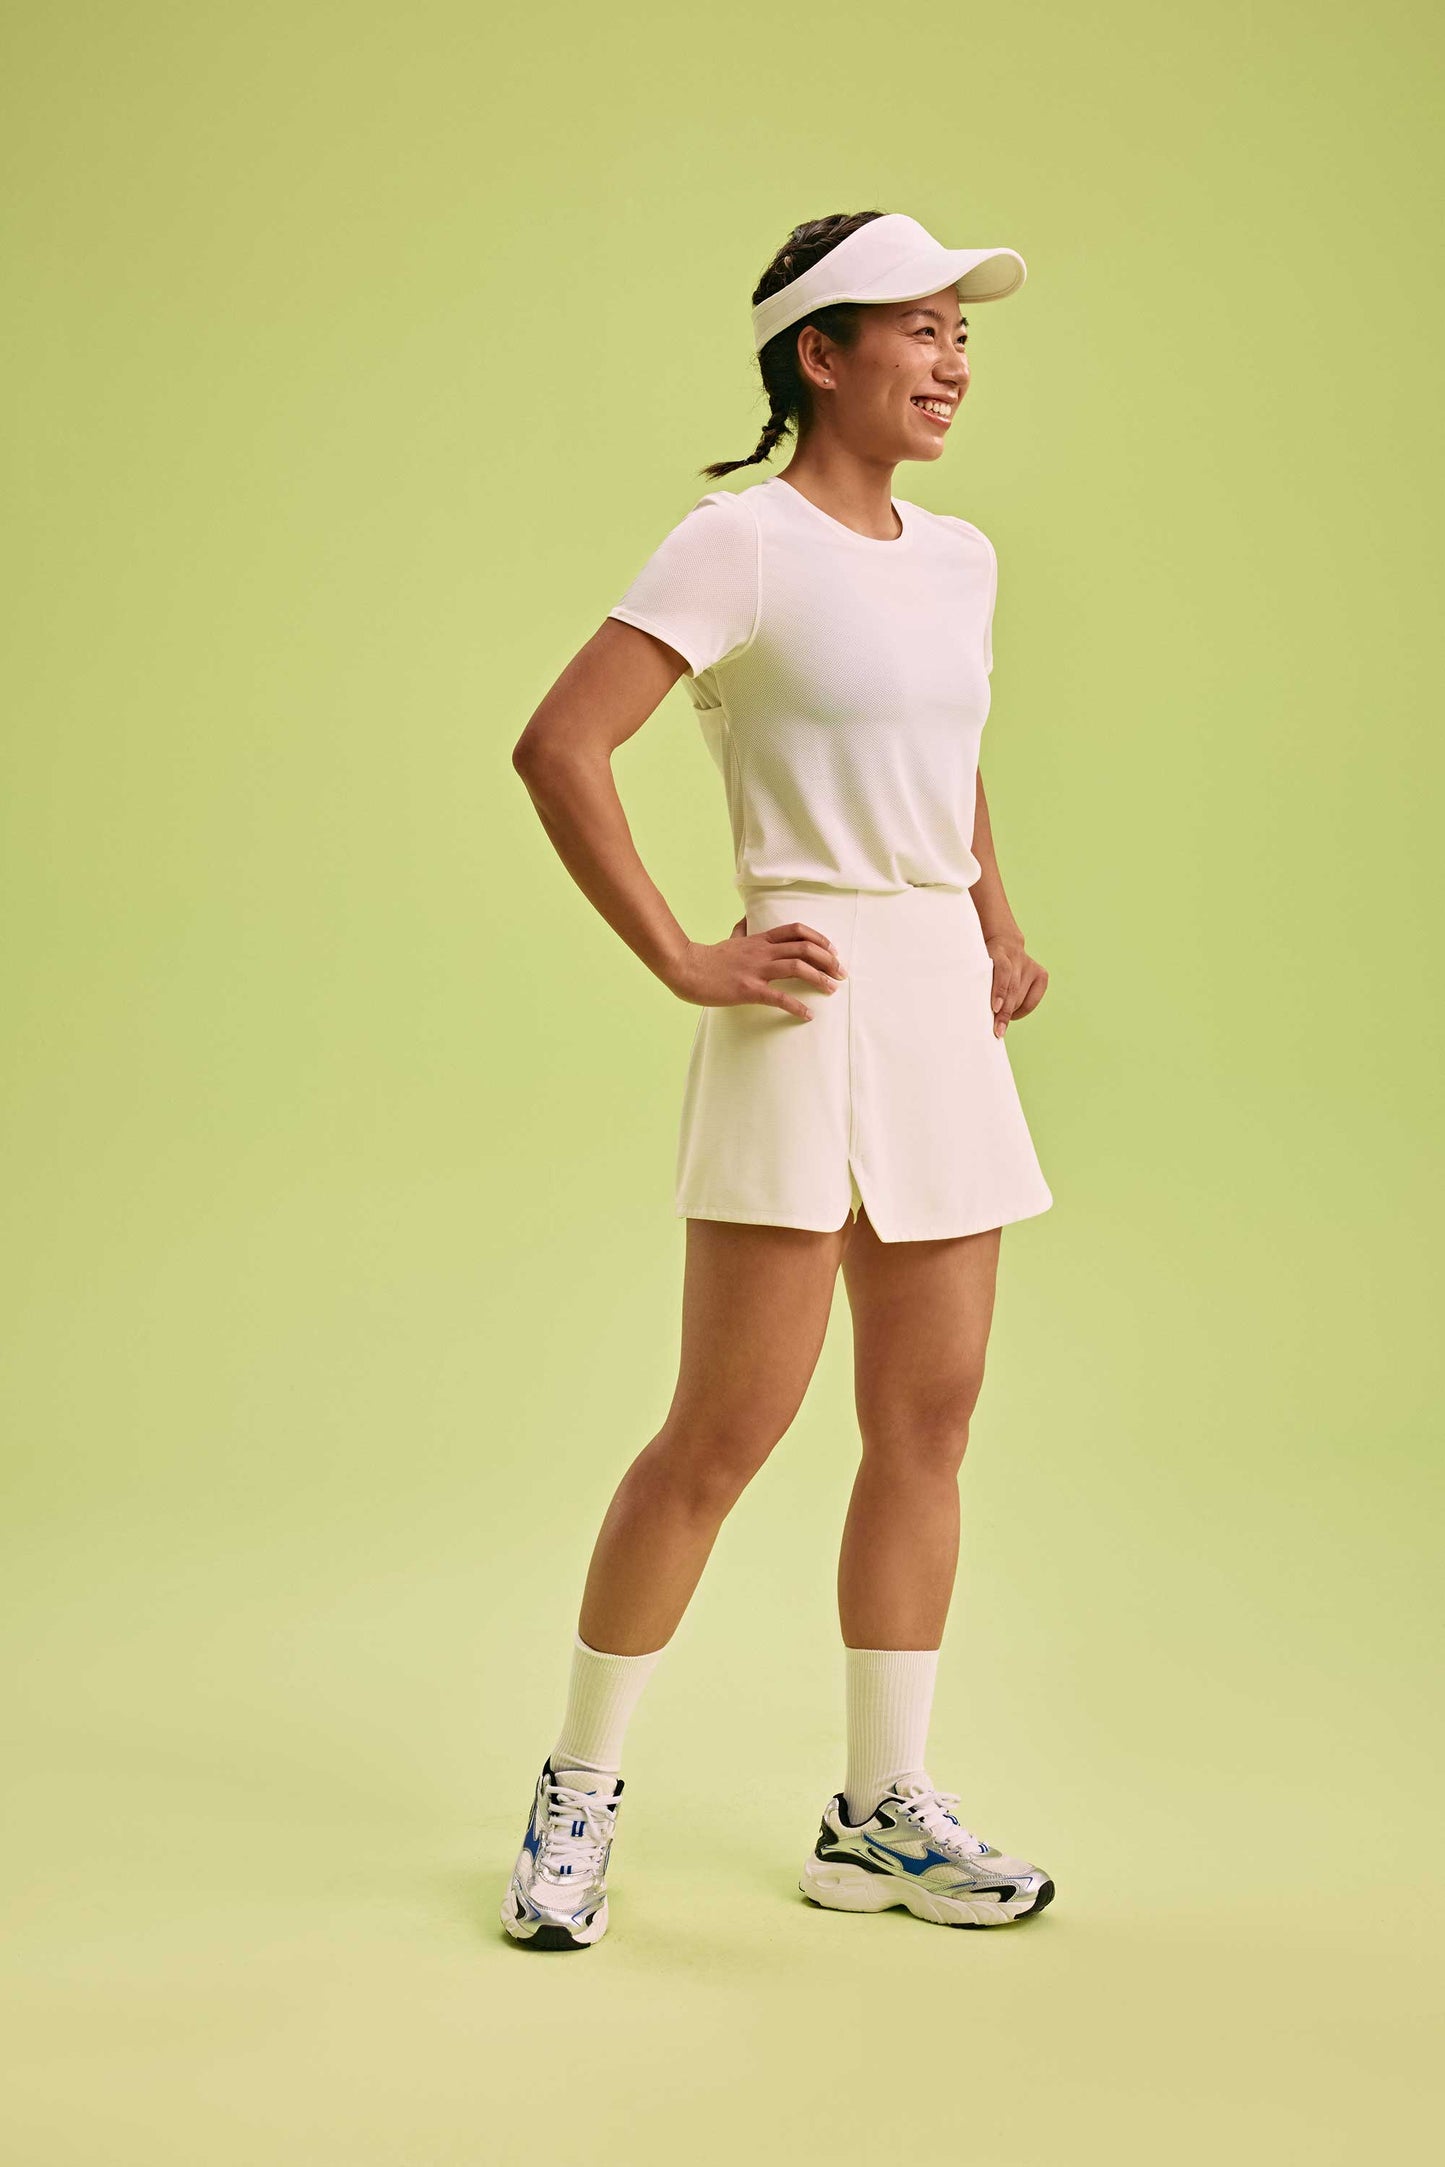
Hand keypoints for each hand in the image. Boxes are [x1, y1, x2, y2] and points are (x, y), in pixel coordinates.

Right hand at [666, 918, 846, 1020]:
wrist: (687, 968)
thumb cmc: (709, 958)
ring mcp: (756, 970)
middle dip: (828, 960)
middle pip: (804, 948)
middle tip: (841, 973)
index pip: (796, 931)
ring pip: (797, 967)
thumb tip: (745, 918)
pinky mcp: (748, 990)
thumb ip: (741, 929)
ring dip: (820, 979)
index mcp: (760, 940)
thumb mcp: (729, 939)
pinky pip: (779, 997)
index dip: (819, 939)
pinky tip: (808, 1014)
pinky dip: (797, 1006)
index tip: (833, 951)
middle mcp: (762, 952)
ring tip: (832, 990)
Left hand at [985, 936, 1047, 1035]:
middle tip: (997, 1030)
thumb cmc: (984, 958)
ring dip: (1011, 1013)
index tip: (994, 1008)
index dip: (999, 990)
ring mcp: (1030, 965)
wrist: (1004, 940)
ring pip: (1022, 996)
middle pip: (1013, 988)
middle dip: (1004, 1012)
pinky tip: (1013, 1015)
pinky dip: (1022, 1011)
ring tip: (1000, 1023)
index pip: (1003, 970)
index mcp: (999, 950)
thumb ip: (977, 978)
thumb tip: (973, 1009)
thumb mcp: (977, 961)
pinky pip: (1033, 999)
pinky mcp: (1041, 974)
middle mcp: (1017, 956)